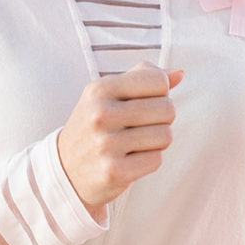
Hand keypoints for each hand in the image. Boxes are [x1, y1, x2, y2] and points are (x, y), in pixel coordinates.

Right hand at [57, 61, 183, 220]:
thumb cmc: (96, 126)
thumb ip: (143, 78)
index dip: (160, 93)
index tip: (143, 103)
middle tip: (139, 127)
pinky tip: (129, 160)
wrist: (65, 170)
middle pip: (167, 109)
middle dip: (161, 119)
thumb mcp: (108, 95)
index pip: (158, 80)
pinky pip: (156, 160)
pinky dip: (148, 161)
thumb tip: (179, 73)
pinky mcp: (113, 171)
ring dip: (156, 142)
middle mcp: (100, 114)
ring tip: (133, 144)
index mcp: (99, 89)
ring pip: (166, 135)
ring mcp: (106, 144)